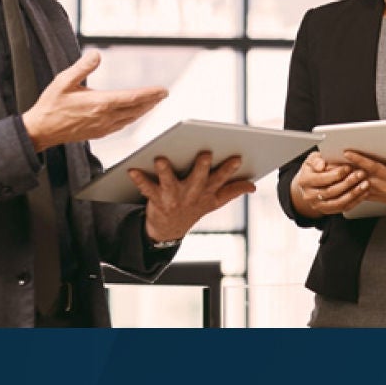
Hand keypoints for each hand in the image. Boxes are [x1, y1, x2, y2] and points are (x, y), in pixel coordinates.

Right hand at [21, 51, 167, 151]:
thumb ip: (82, 67)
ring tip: (153, 103)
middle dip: (152, 101)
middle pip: (136, 109)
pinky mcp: (97, 133)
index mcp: (99, 103)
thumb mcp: (63, 81)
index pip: (132, 98)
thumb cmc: (50, 106)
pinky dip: (132, 119)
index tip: (162, 90)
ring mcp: (102, 127)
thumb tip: (96, 55)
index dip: (150, 94)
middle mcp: (104, 117)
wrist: (40, 131)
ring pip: (130, 119)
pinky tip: (133, 115)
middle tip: (163, 95)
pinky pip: (121, 125)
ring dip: (144, 110)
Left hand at [129, 151, 255, 243]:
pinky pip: (146, 188)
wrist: (167, 231)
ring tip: (161, 159)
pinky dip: (139, 179)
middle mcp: (192, 194)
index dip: (229, 170)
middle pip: (198, 179)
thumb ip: (233, 191)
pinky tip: (132, 170)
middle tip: (205, 154)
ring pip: (171, 183)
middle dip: (202, 168)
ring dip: (166, 171)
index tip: (237, 158)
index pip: (221, 180)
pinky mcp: (156, 199)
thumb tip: (253, 186)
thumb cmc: (192, 208)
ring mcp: (174, 197)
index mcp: (207, 193)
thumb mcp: (214, 202)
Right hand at [290, 151, 367, 217]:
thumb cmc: (313, 168)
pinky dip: (355, 201)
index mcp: (304, 181)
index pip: (322, 179)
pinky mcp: (328, 211)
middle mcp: (309, 196)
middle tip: (361, 174)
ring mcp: (318, 205)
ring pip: (338, 202)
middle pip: (331, 191)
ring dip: (354, 193)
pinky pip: (343, 208)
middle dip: (348, 182)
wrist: (309, 184)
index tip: (348, 167)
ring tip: (365, 184)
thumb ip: (316, 160)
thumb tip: (321, 165)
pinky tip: (364, 192)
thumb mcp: (312, 159)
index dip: (336, 174)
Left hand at [341, 147, 385, 221]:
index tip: (348, 152)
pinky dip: (355, 189)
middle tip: (331, 163)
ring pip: (361, 186)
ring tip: (334, 172)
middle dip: (346, 170)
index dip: (360, 160)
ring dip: (347, 180)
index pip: (374, 168)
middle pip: (362, 177)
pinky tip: (347, 186)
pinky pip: (366, 194)